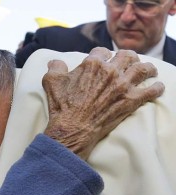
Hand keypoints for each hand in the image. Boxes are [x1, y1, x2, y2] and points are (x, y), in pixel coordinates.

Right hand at [42, 47, 163, 159]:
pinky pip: (151, 91)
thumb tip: (55, 62)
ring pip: (143, 68)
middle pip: (127, 55)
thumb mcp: (52, 83)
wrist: (72, 129)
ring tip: (150, 71)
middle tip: (130, 62)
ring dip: (148, 68)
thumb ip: (55, 68)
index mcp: (92, 64)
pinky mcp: (131, 101)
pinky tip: (158, 88)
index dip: (103, 55)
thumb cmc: (61, 107)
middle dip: (129, 57)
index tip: (104, 60)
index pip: (102, 51)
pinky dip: (157, 88)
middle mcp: (111, 71)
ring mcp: (123, 86)